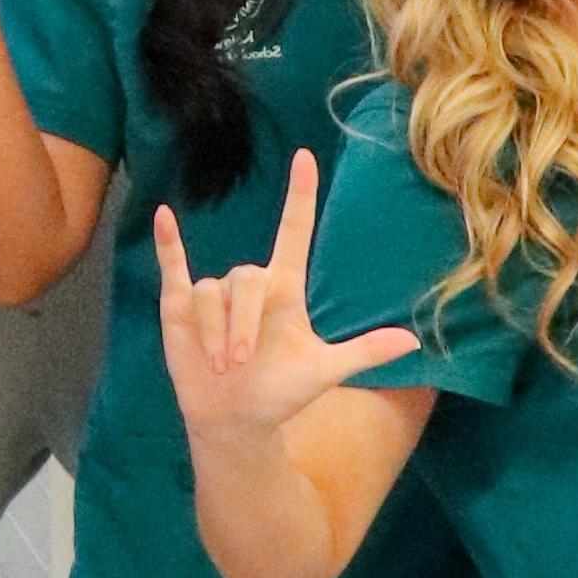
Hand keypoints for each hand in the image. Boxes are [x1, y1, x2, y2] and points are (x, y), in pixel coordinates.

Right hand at [155, 148, 412, 444]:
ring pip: (213, 293)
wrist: (238, 420)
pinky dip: (168, 243)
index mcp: (286, 288)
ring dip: (216, 330)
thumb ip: (365, 351)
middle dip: (243, 325)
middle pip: (246, 278)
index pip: (293, 230)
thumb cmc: (282, 392)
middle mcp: (251, 285)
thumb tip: (414, 341)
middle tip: (240, 363)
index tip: (305, 158)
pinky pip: (175, 266)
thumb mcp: (325, 371)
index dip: (300, 196)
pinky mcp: (181, 304)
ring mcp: (214, 293)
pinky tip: (163, 216)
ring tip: (221, 365)